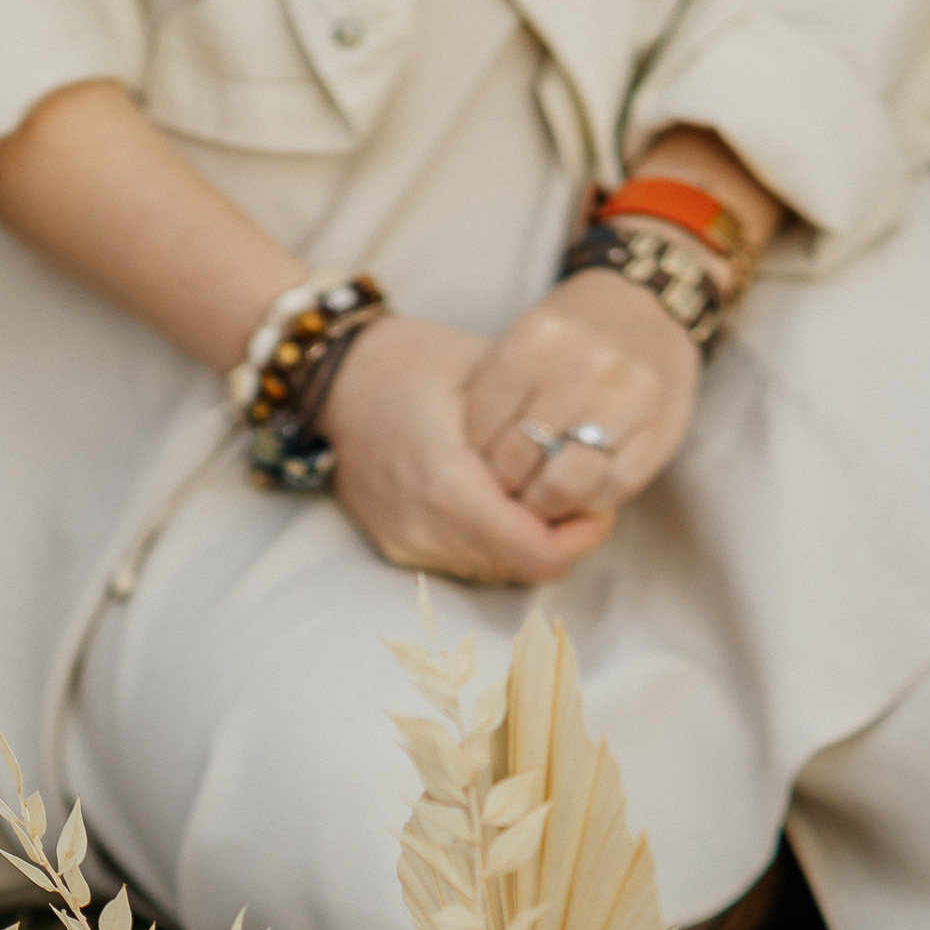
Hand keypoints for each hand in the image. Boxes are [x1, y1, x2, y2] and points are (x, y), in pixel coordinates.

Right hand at [320, 316, 612, 584]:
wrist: (330, 375)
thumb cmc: (411, 360)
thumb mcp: (487, 374)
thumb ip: (538, 428)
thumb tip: (591, 462)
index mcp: (447, 485)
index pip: (540, 553)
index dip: (582, 536)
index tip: (599, 501)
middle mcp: (424, 529)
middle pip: (522, 569)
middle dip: (560, 539)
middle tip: (581, 500)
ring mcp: (406, 544)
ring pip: (496, 570)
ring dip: (527, 541)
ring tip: (540, 495)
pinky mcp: (397, 546)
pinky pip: (465, 560)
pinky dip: (494, 539)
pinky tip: (500, 500)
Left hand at [464, 271, 699, 520]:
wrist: (647, 307)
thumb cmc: (572, 335)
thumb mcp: (525, 341)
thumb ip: (497, 393)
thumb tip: (470, 468)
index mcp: (536, 337)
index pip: (482, 426)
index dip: (477, 458)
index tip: (483, 465)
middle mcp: (583, 365)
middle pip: (520, 459)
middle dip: (508, 486)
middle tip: (510, 491)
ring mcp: (627, 397)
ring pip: (566, 484)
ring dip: (547, 503)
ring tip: (541, 499)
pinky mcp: (661, 430)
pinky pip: (612, 490)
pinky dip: (591, 502)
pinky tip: (581, 493)